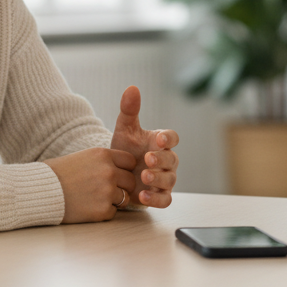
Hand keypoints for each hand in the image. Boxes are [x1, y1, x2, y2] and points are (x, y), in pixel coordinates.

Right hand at [46, 147, 137, 223]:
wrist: (40, 192)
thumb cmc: (57, 174)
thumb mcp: (82, 157)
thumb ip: (103, 161)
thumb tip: (120, 167)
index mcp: (103, 155)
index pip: (130, 161)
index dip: (125, 169)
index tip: (117, 174)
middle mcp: (109, 171)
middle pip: (131, 181)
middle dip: (122, 186)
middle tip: (106, 190)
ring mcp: (107, 191)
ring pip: (124, 198)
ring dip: (113, 200)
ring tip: (94, 198)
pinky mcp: (102, 210)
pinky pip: (113, 212)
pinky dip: (103, 212)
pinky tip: (88, 207)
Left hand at [109, 86, 179, 208]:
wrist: (114, 173)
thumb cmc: (125, 149)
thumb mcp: (124, 130)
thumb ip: (129, 110)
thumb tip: (132, 87)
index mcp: (160, 142)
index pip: (172, 137)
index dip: (168, 138)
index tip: (159, 139)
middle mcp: (166, 160)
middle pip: (172, 160)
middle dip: (161, 159)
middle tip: (148, 159)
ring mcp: (164, 179)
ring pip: (170, 180)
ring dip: (159, 179)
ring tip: (144, 177)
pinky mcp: (159, 195)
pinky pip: (165, 199)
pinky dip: (157, 199)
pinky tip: (143, 196)